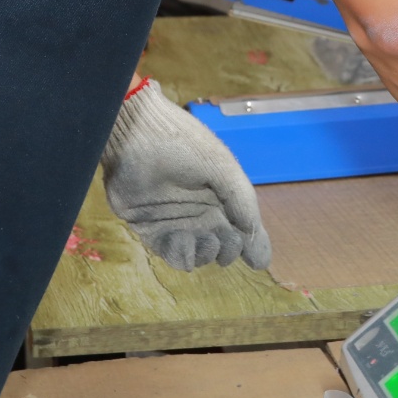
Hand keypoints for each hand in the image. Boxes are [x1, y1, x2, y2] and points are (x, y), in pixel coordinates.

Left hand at [101, 80, 271, 271]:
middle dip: (228, 250)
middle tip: (226, 242)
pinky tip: (185, 244)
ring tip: (207, 242)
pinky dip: (181, 255)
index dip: (254, 245)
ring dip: (205, 254)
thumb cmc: (185, 144)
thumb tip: (254, 237)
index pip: (242, 226)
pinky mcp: (150, 228)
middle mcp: (201, 211)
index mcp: (222, 195)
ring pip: (198, 253)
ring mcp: (176, 221)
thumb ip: (242, 201)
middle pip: (223, 245)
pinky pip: (170, 252)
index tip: (259, 262)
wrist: (138, 135)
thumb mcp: (223, 168)